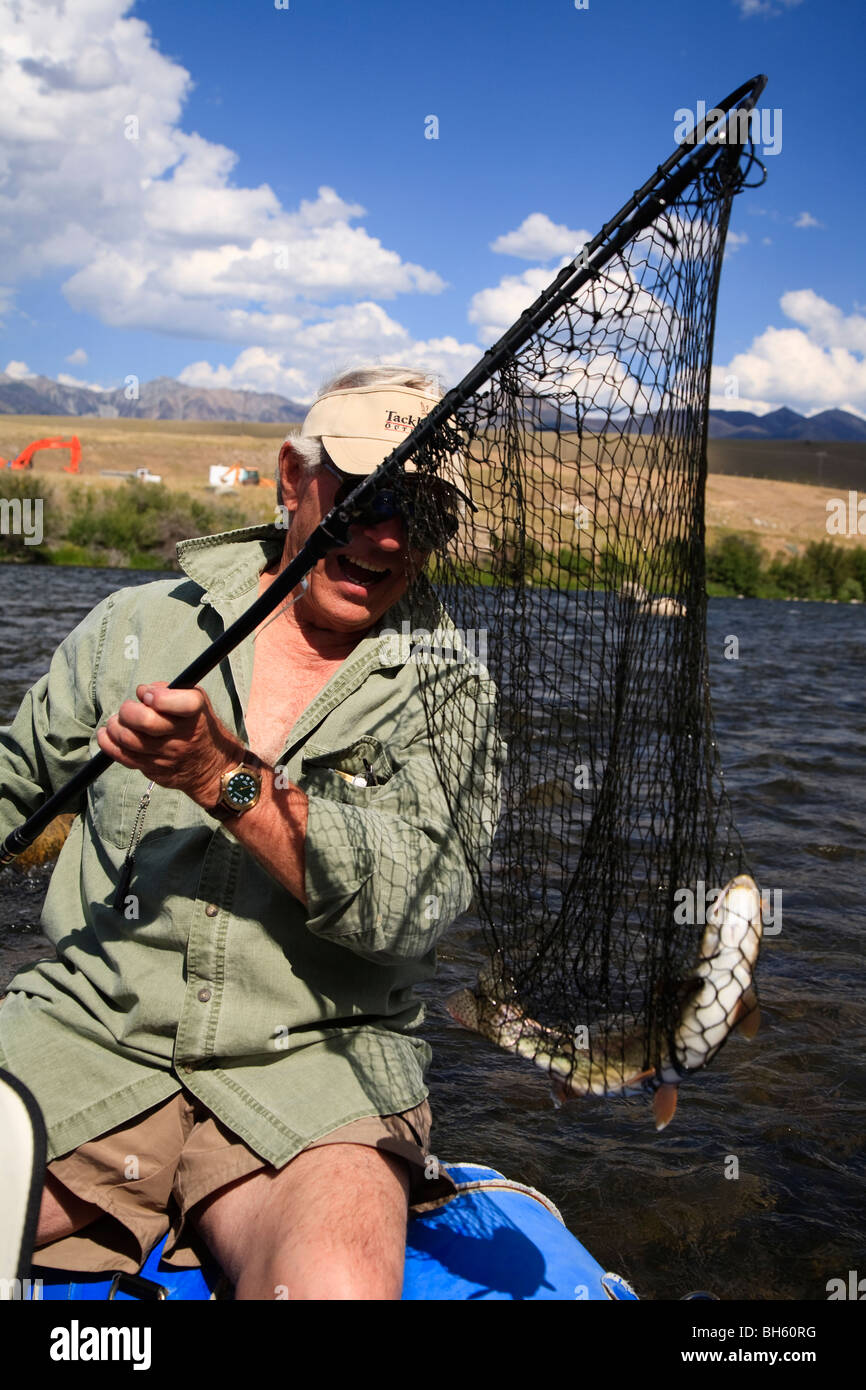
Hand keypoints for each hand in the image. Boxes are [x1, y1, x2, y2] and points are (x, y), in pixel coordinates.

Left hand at [96, 682, 245, 809]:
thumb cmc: (197, 725)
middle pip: (146, 722)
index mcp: (195, 714)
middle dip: (128, 710)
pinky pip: (124, 757)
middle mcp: (183, 736)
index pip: (181, 703)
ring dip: (115, 727)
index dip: (158, 696)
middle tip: (127, 709)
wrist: (210, 765)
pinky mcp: (154, 770)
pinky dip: (109, 743)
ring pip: (129, 740)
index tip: (147, 694)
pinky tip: (106, 734)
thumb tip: (141, 691)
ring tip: (117, 721)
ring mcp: (167, 756)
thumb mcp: (196, 700)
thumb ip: (170, 690)